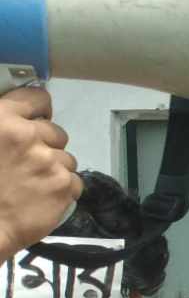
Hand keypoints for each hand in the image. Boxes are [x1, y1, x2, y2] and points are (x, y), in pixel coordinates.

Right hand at [0, 85, 81, 262]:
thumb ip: (0, 127)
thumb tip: (20, 122)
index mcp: (1, 119)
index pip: (37, 99)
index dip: (38, 111)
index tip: (35, 122)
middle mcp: (28, 135)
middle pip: (56, 132)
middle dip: (46, 146)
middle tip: (27, 165)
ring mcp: (49, 161)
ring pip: (66, 159)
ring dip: (54, 170)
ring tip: (31, 185)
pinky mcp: (63, 186)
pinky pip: (74, 182)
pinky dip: (62, 191)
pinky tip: (41, 198)